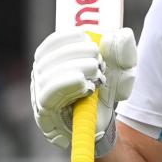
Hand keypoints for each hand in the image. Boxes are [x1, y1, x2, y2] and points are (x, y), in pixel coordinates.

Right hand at [30, 28, 136, 148]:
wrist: (104, 127)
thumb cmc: (105, 94)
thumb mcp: (119, 70)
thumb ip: (123, 51)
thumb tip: (122, 34)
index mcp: (53, 60)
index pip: (53, 43)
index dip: (69, 37)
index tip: (90, 39)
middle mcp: (41, 75)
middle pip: (49, 57)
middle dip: (78, 53)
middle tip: (99, 61)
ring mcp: (39, 94)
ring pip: (49, 74)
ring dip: (76, 68)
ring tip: (97, 75)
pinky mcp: (43, 113)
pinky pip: (48, 94)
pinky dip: (67, 84)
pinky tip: (86, 86)